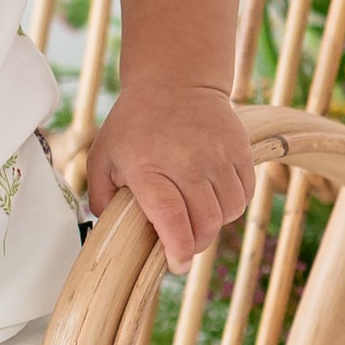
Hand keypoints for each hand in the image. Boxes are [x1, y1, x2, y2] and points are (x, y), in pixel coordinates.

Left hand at [86, 82, 250, 268]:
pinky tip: (214, 197)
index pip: (171, 219)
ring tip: (197, 215)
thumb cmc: (135, 122)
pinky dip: (232, 205)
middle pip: (205, 223)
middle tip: (182, 244)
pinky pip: (244, 194)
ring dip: (214, 224)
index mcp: (149, 168)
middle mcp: (187, 163)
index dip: (177, 249)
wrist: (176, 80)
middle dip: (194, 244)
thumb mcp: (103, 155)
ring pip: (228, 213)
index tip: (175, 264)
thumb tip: (104, 229)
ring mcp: (217, 156)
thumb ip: (100, 196)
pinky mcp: (239, 150)